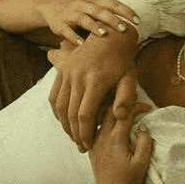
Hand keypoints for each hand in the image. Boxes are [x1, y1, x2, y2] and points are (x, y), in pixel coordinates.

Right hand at [35, 0, 136, 46]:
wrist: (50, 5)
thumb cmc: (81, 10)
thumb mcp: (94, 8)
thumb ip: (110, 15)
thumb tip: (133, 30)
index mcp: (95, 1)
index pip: (113, 4)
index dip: (126, 11)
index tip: (138, 21)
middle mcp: (84, 5)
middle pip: (100, 11)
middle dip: (112, 19)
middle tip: (124, 29)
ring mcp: (71, 14)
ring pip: (84, 19)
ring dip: (94, 26)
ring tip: (103, 34)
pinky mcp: (60, 24)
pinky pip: (67, 31)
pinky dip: (74, 37)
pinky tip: (80, 44)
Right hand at [49, 29, 139, 150]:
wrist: (109, 37)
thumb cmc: (122, 62)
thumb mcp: (130, 78)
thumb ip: (126, 98)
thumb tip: (120, 117)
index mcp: (95, 81)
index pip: (85, 115)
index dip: (85, 133)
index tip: (89, 144)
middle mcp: (77, 77)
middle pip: (70, 114)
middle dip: (75, 134)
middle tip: (81, 146)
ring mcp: (67, 73)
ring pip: (60, 107)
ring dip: (64, 125)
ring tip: (73, 137)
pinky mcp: (61, 71)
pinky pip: (54, 96)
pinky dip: (57, 112)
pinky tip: (65, 122)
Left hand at [88, 103, 151, 183]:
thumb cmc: (128, 180)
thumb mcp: (142, 162)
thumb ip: (145, 142)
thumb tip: (142, 127)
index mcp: (115, 139)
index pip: (125, 113)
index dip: (138, 106)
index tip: (148, 107)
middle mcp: (102, 137)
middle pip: (109, 109)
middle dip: (124, 102)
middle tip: (135, 101)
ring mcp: (94, 141)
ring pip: (99, 116)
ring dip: (111, 108)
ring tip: (122, 106)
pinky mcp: (91, 147)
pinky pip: (94, 127)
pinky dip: (103, 119)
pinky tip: (110, 120)